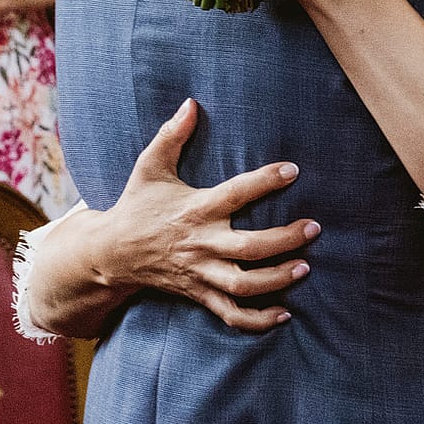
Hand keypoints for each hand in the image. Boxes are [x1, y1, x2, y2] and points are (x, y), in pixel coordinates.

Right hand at [28, 99, 318, 332]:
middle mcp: (201, 243)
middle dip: (284, 239)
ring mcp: (201, 273)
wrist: (111, 254)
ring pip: (244, 285)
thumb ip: (172, 135)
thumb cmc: (137, 206)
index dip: (266, 181)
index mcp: (195, 209)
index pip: (236, 194)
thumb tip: (191, 102)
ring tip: (304, 267)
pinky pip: (230, 314)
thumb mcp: (149, 167)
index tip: (293, 170)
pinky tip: (284, 314)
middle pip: (249, 247)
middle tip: (313, 228)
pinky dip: (257, 320)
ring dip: (277, 280)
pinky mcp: (199, 294)